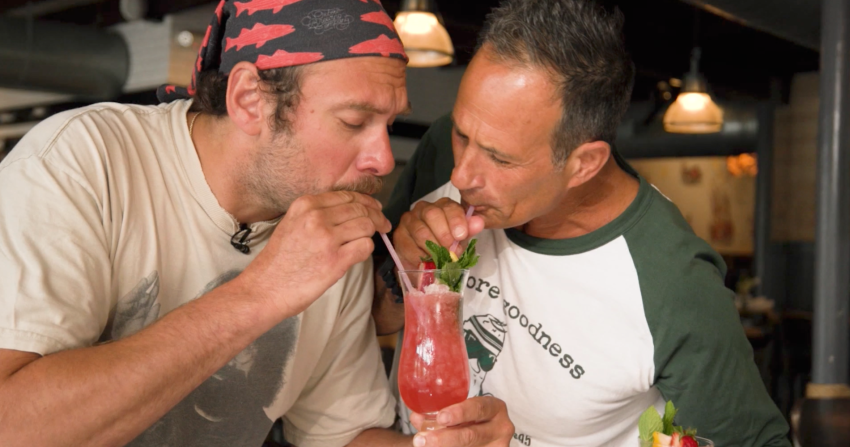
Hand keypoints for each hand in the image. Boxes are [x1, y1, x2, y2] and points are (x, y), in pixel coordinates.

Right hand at [241, 191, 390, 319]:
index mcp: (305, 205)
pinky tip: (359, 253)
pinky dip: (366, 249)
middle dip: (376, 216)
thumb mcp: (292, 224)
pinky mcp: (336, 261)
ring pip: (367, 225)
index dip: (366, 201)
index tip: (375, 208)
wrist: (263, 289)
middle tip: (383, 224)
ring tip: (374, 238)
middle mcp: (316, 217)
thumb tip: (351, 211)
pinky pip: (365, 247)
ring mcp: (327, 238)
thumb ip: (317, 214)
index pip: (347, 196)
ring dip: (374, 232)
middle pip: (361, 209)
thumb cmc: (278, 261)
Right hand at [394, 198, 484, 268]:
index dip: (456, 221)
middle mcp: (425, 208)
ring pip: (420, 230)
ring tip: (440, 259)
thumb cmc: (445, 245)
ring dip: (432, 247)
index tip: (461, 235)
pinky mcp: (399, 234)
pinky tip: (426, 262)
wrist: (425, 261)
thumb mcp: (460, 239)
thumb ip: (469, 230)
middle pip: (432, 214)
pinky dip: (419, 256)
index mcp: (444, 206)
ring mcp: (410, 219)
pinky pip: (408, 244)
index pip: (450, 207)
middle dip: (443, 234)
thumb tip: (478, 223)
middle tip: (450, 251)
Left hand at [410, 396, 514, 446]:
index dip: (460, 413)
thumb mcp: (460, 413)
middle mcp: (501, 429)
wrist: (482, 438)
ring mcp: (498, 446)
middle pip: (472, 435)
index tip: (441, 417)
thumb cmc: (469, 420)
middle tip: (422, 439)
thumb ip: (439, 414)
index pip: (479, 408)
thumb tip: (417, 417)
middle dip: (445, 439)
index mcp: (495, 409)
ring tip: (423, 445)